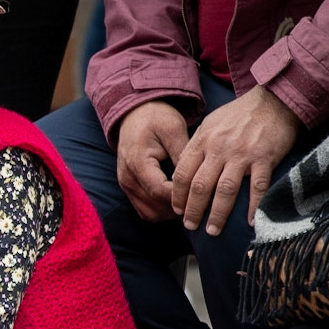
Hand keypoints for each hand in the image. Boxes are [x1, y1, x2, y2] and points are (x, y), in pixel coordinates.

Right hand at [115, 101, 189, 222]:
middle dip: (179, 208)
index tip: (202, 194)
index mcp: (138, 163)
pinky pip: (145, 210)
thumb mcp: (173, 128)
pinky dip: (161, 211)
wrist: (134, 114)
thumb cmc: (156, 118)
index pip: (161, 191)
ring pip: (150, 214)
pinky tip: (177, 202)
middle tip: (201, 202)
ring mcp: (126, 186)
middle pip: (155, 208)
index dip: (182, 197)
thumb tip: (197, 177)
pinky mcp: (128, 189)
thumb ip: (183, 153)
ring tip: (190, 204)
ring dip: (170, 213)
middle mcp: (128, 179)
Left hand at [171, 86, 298, 234]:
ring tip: (212, 231)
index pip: (182, 174)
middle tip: (190, 226)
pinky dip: (252, 207)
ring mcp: (243, 155)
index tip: (177, 210)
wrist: (274, 100)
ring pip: (225, 190)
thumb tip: (181, 171)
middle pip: (200, 186)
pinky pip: (257, 187)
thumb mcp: (210, 124)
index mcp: (203, 141)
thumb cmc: (240, 114)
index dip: (177, 195)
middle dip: (193, 210)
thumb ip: (196, 147)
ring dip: (217, 214)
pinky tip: (248, 222)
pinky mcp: (265, 158)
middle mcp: (220, 149)